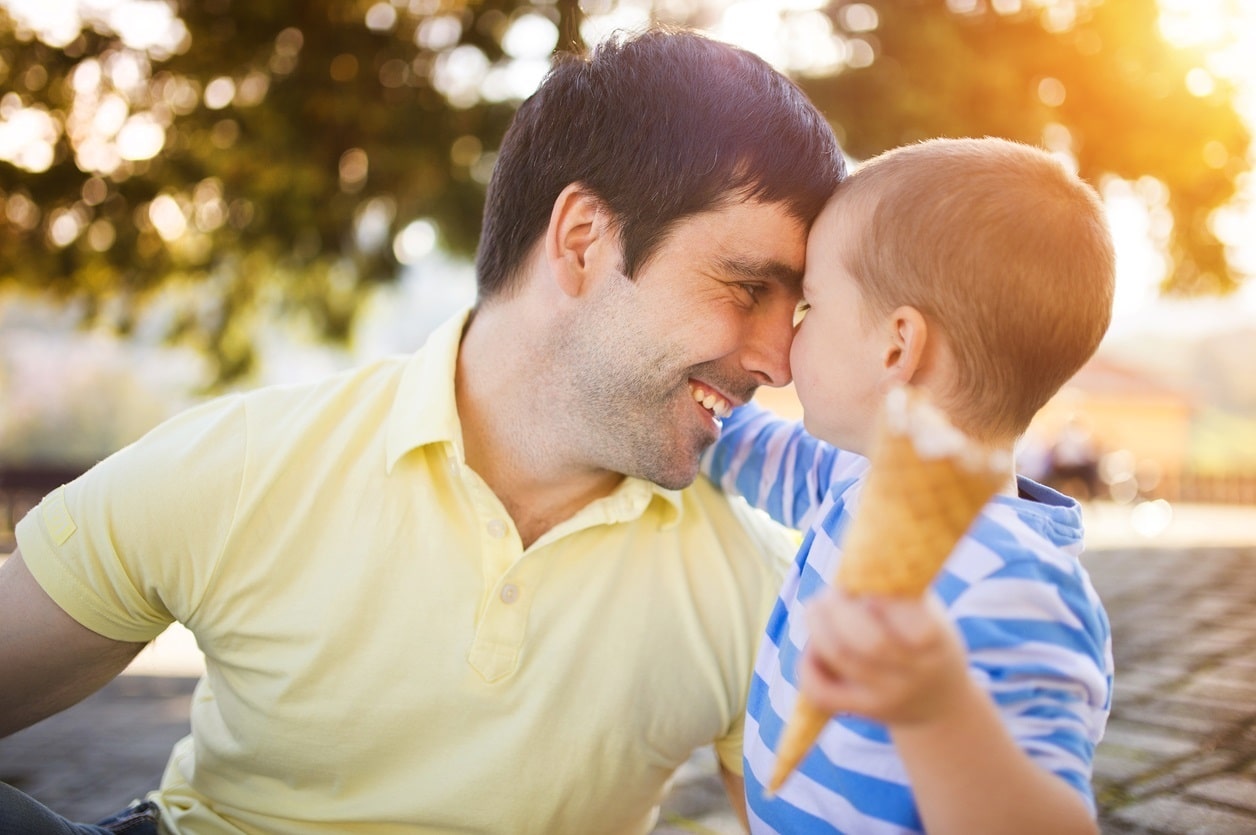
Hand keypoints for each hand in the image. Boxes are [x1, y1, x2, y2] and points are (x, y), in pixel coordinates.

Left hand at [797, 587, 970, 726]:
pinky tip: (813, 648)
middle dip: (838, 609)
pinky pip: (822, 692)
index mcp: (937, 643)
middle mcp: (913, 673)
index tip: (865, 582)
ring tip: (816, 609)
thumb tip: (861, 549)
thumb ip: (901, 589)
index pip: (913, 624)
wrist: (940, 707)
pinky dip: (808, 665)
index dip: (882, 599)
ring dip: (818, 626)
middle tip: (829, 593)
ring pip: (840, 659)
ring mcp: (886, 697)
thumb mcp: (932, 615)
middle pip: (869, 642)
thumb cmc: (929, 643)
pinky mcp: (862, 711)